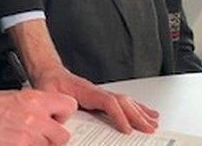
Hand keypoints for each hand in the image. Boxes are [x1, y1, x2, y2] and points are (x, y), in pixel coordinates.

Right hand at [0, 67, 76, 145]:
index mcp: (35, 99)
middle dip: (53, 136)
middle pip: (63, 135)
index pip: (69, 106)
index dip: (62, 115)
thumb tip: (51, 118)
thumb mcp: (16, 97)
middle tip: (40, 135)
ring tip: (24, 139)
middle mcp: (34, 117)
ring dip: (39, 144)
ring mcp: (27, 136)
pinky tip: (16, 143)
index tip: (56, 119)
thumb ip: (37, 107)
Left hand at [33, 69, 158, 133]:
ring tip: (153, 123)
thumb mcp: (48, 96)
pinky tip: (144, 112)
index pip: (108, 102)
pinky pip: (122, 102)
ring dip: (140, 112)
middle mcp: (97, 91)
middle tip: (149, 129)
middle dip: (137, 116)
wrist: (49, 72)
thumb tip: (62, 123)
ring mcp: (101, 93)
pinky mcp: (101, 97)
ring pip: (125, 101)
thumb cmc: (49, 84)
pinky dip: (136, 107)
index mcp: (86, 91)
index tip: (127, 130)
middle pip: (122, 102)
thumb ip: (56, 109)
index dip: (119, 116)